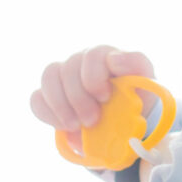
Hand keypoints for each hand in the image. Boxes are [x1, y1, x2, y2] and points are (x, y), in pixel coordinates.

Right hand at [29, 46, 156, 150]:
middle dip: (78, 97)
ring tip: (76, 125)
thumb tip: (115, 59)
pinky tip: (63, 126)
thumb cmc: (135, 97)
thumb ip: (136, 65)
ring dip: (61, 104)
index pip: (93, 55)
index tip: (104, 97)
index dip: (94, 76)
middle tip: (92, 120)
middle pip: (68, 68)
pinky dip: (48, 113)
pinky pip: (37, 99)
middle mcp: (81, 61)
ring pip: (49, 77)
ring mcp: (63, 77)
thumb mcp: (144, 82)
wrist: (123, 121)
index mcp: (104, 55)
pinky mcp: (50, 97)